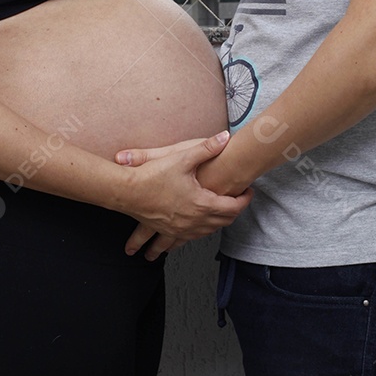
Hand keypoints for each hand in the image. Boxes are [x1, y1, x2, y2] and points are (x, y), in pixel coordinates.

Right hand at [115, 131, 251, 258]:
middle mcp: (194, 221)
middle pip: (224, 221)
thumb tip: (225, 137)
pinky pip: (191, 238)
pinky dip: (200, 231)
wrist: (127, 192)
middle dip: (234, 211)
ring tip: (222, 212)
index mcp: (202, 204)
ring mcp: (182, 229)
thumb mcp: (182, 157)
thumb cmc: (152, 176)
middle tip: (238, 201)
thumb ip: (207, 148)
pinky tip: (198, 227)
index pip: (233, 207)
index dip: (244, 199)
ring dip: (219, 222)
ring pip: (209, 231)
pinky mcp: (170, 231)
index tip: (248, 192)